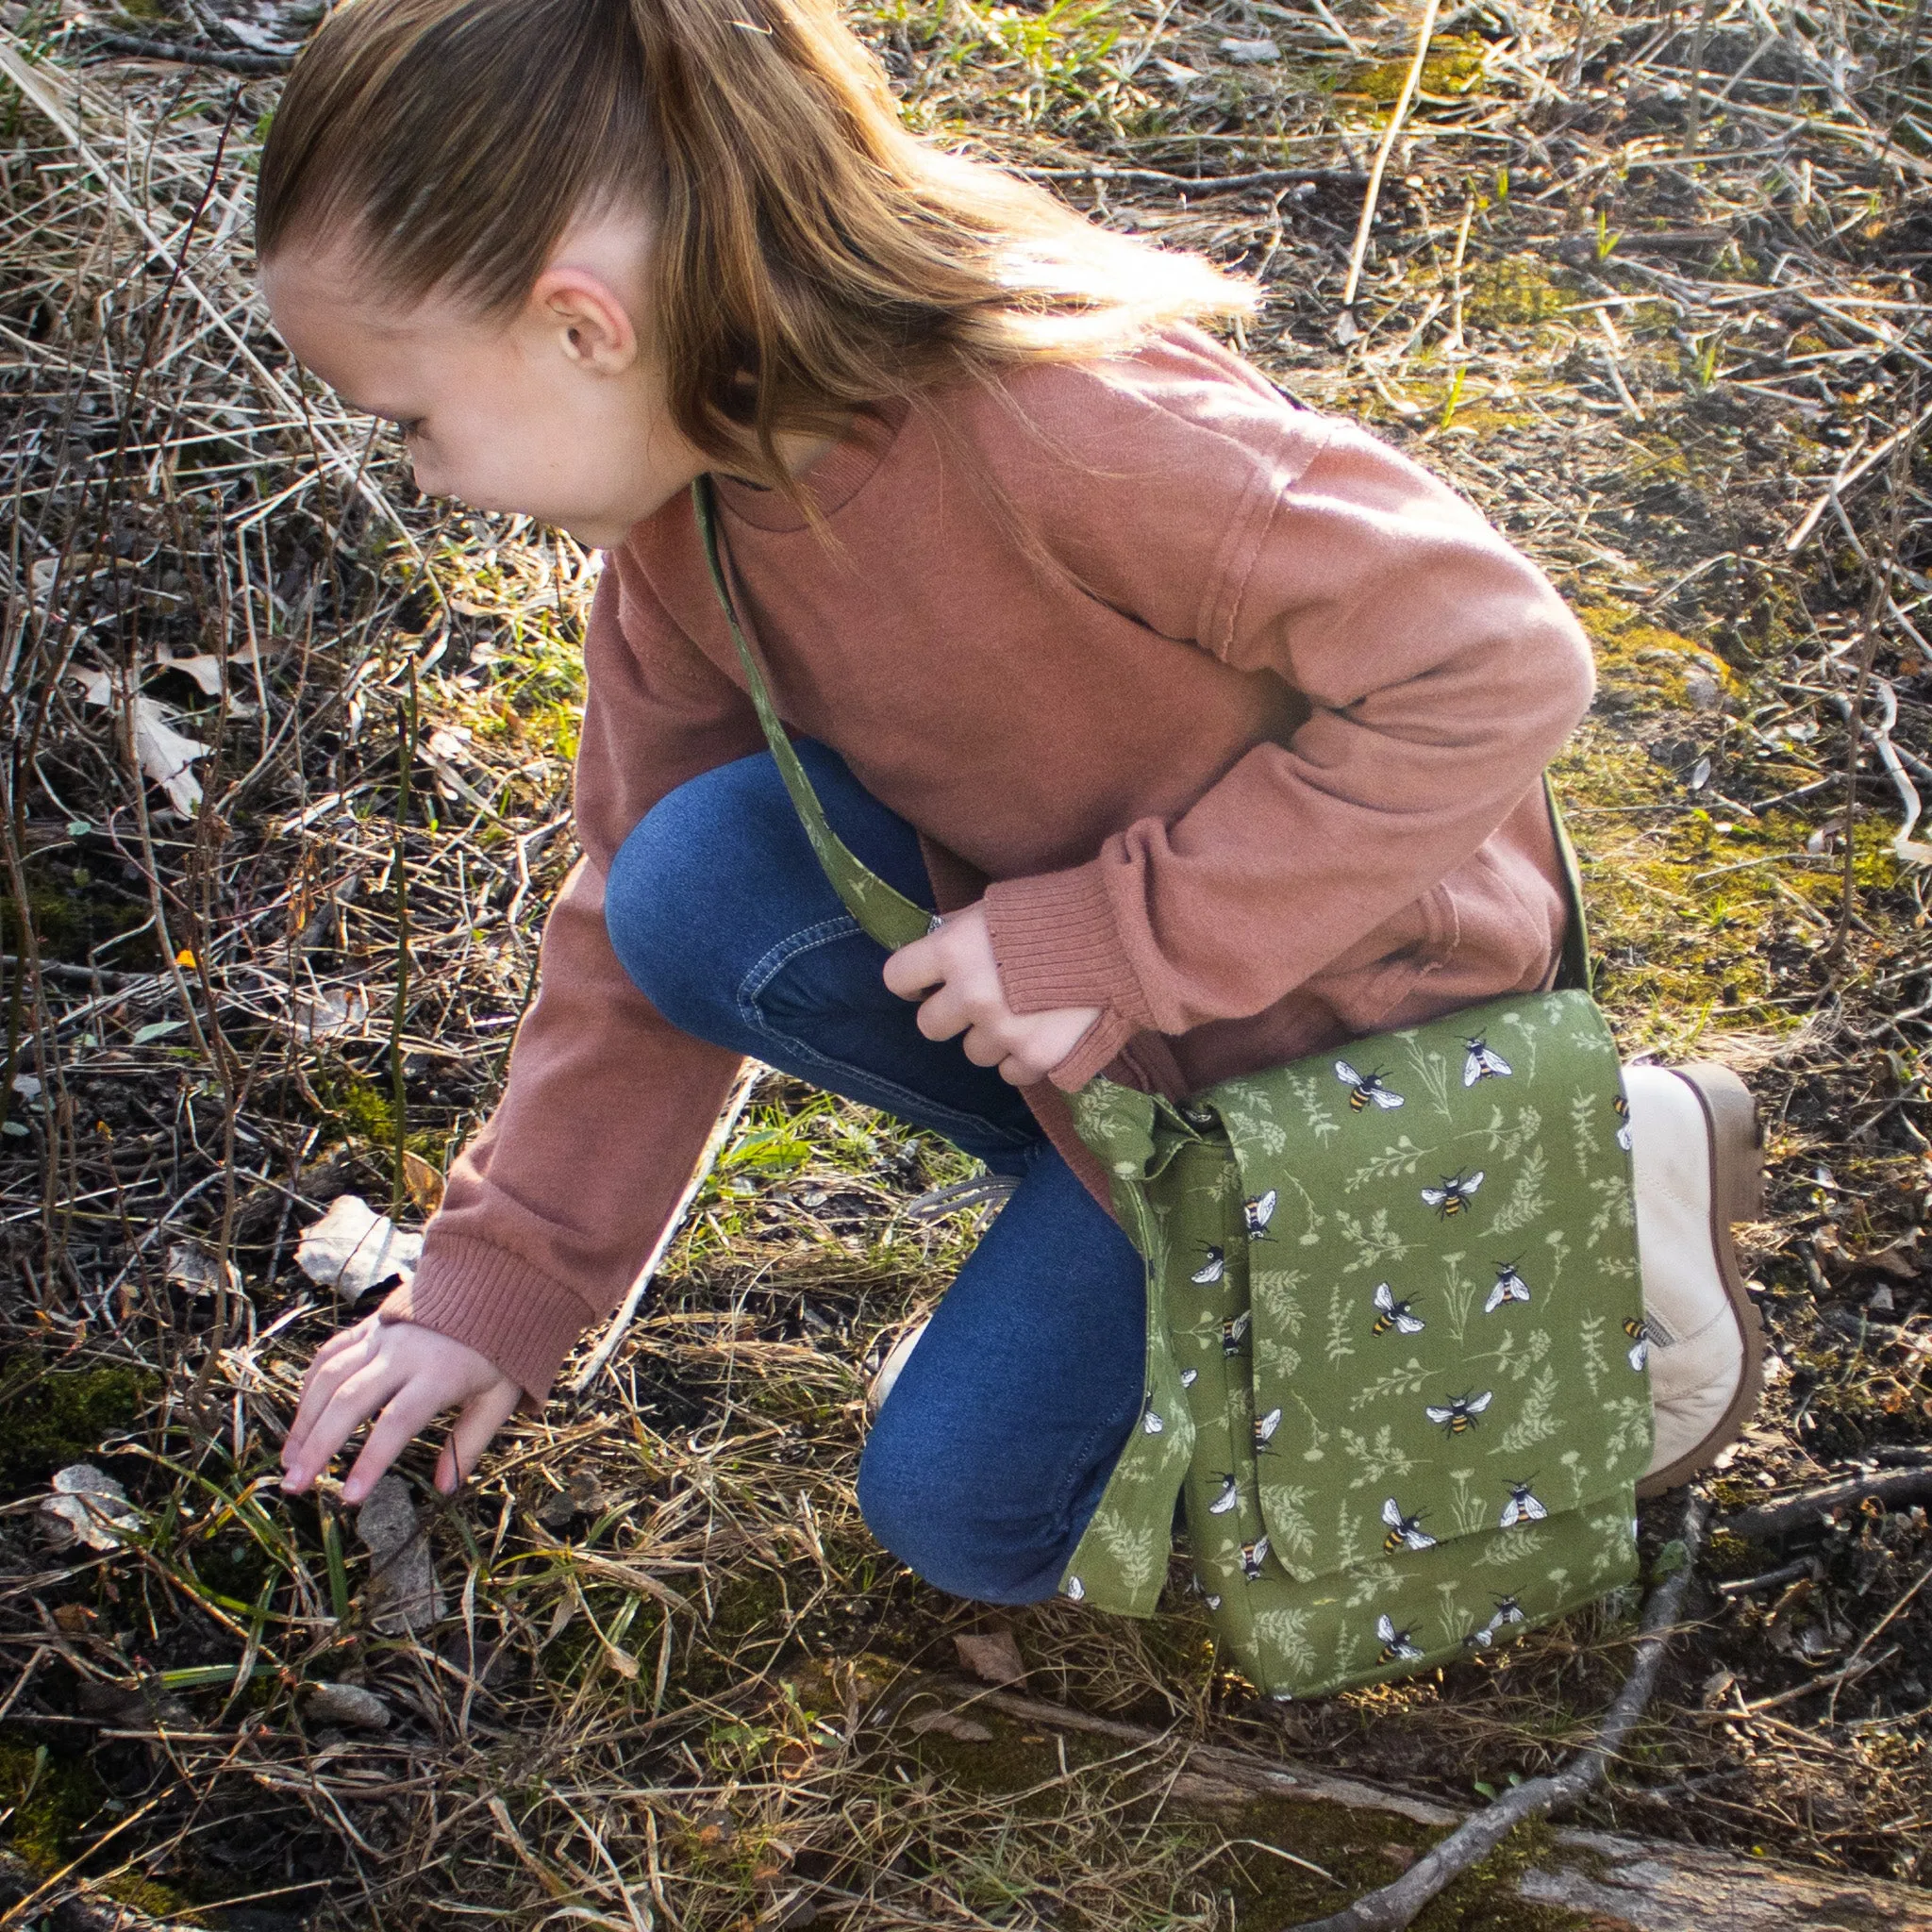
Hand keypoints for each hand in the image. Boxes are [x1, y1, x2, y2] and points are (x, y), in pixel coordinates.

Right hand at [281, 1315, 521, 1502]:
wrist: (492, 1284)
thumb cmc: (498, 1350)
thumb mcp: (497, 1398)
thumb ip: (470, 1443)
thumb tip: (446, 1489)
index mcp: (439, 1373)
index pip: (397, 1422)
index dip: (371, 1460)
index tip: (350, 1497)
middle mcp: (403, 1353)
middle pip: (349, 1400)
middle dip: (317, 1445)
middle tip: (295, 1486)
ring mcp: (382, 1336)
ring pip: (329, 1376)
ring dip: (304, 1420)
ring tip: (289, 1461)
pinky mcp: (369, 1325)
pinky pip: (329, 1353)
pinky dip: (309, 1386)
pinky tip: (300, 1417)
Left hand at [881, 900, 1099, 1085]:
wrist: (1128, 937)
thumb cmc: (1062, 910)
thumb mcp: (998, 907)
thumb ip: (962, 933)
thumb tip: (936, 953)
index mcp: (954, 951)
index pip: (898, 978)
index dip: (913, 980)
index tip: (927, 982)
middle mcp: (972, 997)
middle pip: (930, 1026)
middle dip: (951, 1014)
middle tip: (981, 1000)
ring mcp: (1004, 1034)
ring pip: (973, 1053)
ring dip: (991, 1037)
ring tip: (1026, 1012)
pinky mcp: (1037, 1060)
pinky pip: (1011, 1072)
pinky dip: (1023, 1057)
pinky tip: (1046, 1030)